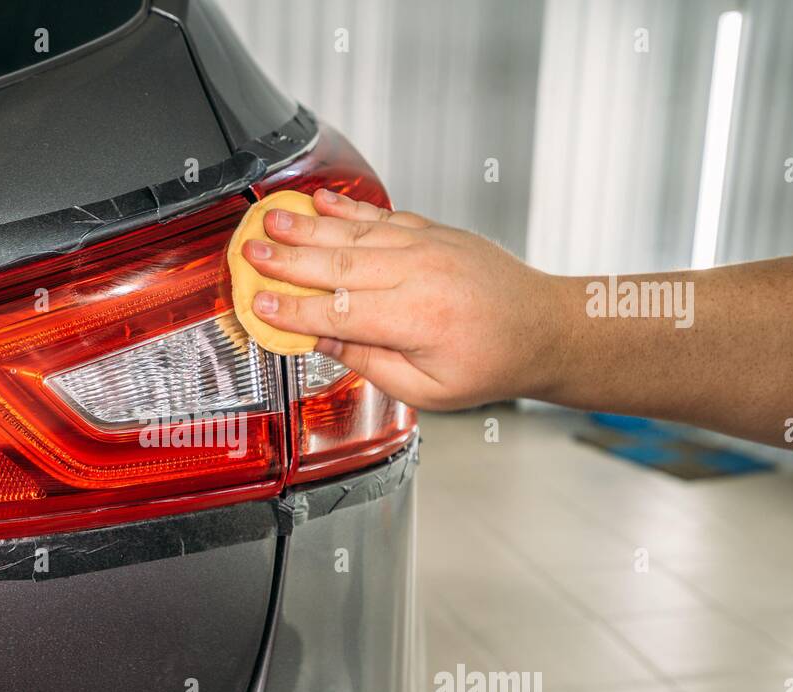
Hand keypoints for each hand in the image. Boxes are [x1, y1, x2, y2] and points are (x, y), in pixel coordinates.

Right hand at [243, 188, 568, 409]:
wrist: (544, 327)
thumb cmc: (490, 364)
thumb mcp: (427, 389)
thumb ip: (369, 362)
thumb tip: (319, 340)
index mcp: (415, 320)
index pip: (337, 312)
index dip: (292, 310)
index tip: (258, 304)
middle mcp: (419, 274)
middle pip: (337, 264)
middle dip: (287, 259)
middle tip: (249, 251)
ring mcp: (427, 246)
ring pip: (354, 233)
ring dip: (307, 226)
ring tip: (270, 219)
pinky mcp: (433, 231)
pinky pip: (381, 216)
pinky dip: (346, 208)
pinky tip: (317, 201)